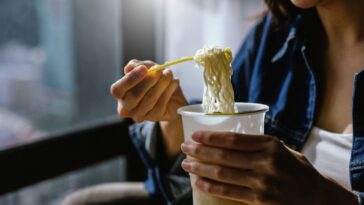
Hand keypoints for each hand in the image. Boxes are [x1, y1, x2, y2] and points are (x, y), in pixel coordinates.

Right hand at [110, 59, 187, 121]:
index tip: (144, 68)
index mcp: (120, 94)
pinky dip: (169, 90)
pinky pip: (161, 103)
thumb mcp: (145, 67)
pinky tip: (174, 82)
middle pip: (134, 96)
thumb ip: (136, 65)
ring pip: (149, 99)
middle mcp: (126, 108)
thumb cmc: (154, 80)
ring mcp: (140, 115)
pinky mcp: (154, 117)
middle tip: (159, 70)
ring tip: (168, 73)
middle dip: (148, 81)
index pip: (118, 89)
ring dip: (161, 84)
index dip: (130, 78)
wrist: (172, 94)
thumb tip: (129, 67)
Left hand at [181, 131, 357, 204]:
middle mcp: (265, 162)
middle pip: (223, 156)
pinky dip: (211, 186)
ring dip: (200, 169)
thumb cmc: (295, 168)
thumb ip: (257, 144)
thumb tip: (226, 138)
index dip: (210, 137)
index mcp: (270, 144)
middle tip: (184, 148)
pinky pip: (229, 192)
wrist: (316, 196)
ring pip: (223, 174)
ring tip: (186, 164)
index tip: (194, 135)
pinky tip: (198, 182)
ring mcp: (262, 182)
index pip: (233, 139)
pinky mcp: (260, 200)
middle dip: (200, 151)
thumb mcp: (281, 148)